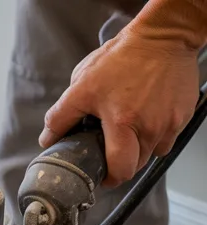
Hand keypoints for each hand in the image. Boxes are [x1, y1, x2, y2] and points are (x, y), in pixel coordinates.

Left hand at [40, 26, 199, 186]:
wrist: (162, 38)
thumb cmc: (123, 58)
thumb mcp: (81, 85)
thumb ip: (61, 116)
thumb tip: (47, 139)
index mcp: (123, 122)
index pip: (120, 168)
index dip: (110, 178)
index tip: (102, 176)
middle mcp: (150, 126)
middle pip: (136, 165)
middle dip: (121, 164)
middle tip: (110, 153)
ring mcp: (169, 122)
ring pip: (152, 153)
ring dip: (138, 150)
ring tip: (126, 131)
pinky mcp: (183, 116)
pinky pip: (167, 138)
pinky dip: (155, 135)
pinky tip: (144, 119)